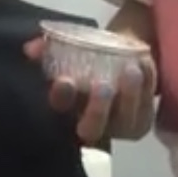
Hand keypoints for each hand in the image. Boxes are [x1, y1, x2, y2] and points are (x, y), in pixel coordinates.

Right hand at [24, 37, 155, 143]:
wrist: (121, 58)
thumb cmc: (90, 57)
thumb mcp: (70, 49)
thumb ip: (48, 48)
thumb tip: (30, 48)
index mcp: (69, 108)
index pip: (60, 109)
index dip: (62, 98)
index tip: (64, 80)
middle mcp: (92, 124)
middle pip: (92, 129)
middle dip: (97, 110)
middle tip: (102, 85)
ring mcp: (119, 126)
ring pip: (125, 120)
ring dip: (129, 96)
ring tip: (131, 69)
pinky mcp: (142, 121)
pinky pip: (147, 107)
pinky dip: (147, 85)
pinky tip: (144, 64)